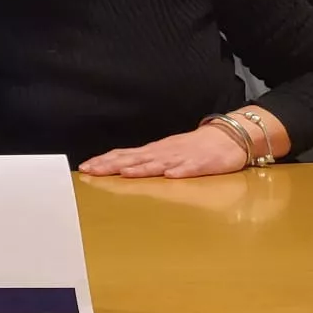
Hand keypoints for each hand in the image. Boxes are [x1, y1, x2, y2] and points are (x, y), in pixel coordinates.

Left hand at [78, 126, 246, 178]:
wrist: (228, 136)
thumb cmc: (193, 147)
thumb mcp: (165, 152)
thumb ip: (145, 160)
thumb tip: (119, 168)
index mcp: (154, 151)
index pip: (124, 155)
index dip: (104, 161)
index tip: (85, 168)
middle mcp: (163, 153)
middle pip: (134, 159)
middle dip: (112, 165)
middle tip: (92, 171)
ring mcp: (182, 158)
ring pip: (159, 163)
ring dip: (141, 168)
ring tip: (124, 173)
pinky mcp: (203, 164)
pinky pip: (190, 168)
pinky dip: (180, 172)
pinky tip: (170, 176)